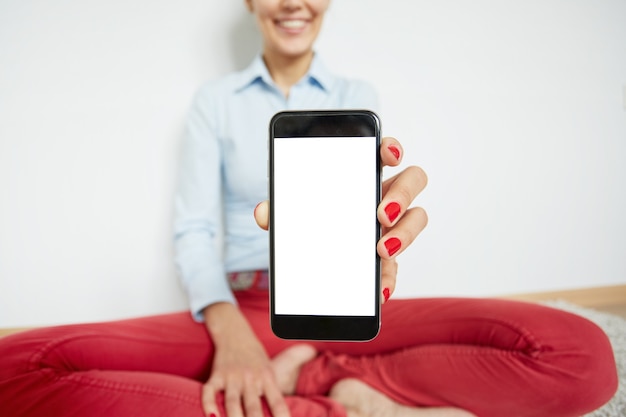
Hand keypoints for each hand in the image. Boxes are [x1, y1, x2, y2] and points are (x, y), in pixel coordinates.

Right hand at [202, 303, 288, 416]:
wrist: (236, 334)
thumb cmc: (256, 359)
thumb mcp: (269, 371)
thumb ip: (272, 393)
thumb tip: (279, 416)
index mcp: (267, 378)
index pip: (277, 401)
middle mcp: (250, 378)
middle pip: (253, 406)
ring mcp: (232, 376)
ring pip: (232, 401)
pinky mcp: (216, 374)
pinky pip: (210, 390)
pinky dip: (208, 404)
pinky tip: (211, 416)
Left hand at [254, 137, 427, 303]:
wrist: (310, 264)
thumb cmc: (310, 225)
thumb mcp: (292, 215)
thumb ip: (280, 211)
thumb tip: (263, 212)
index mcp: (361, 177)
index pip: (385, 152)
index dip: (391, 147)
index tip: (388, 154)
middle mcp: (382, 197)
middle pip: (413, 180)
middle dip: (402, 194)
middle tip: (380, 213)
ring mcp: (390, 228)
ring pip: (417, 219)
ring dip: (405, 233)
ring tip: (381, 249)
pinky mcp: (387, 261)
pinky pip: (398, 268)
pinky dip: (390, 279)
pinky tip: (379, 291)